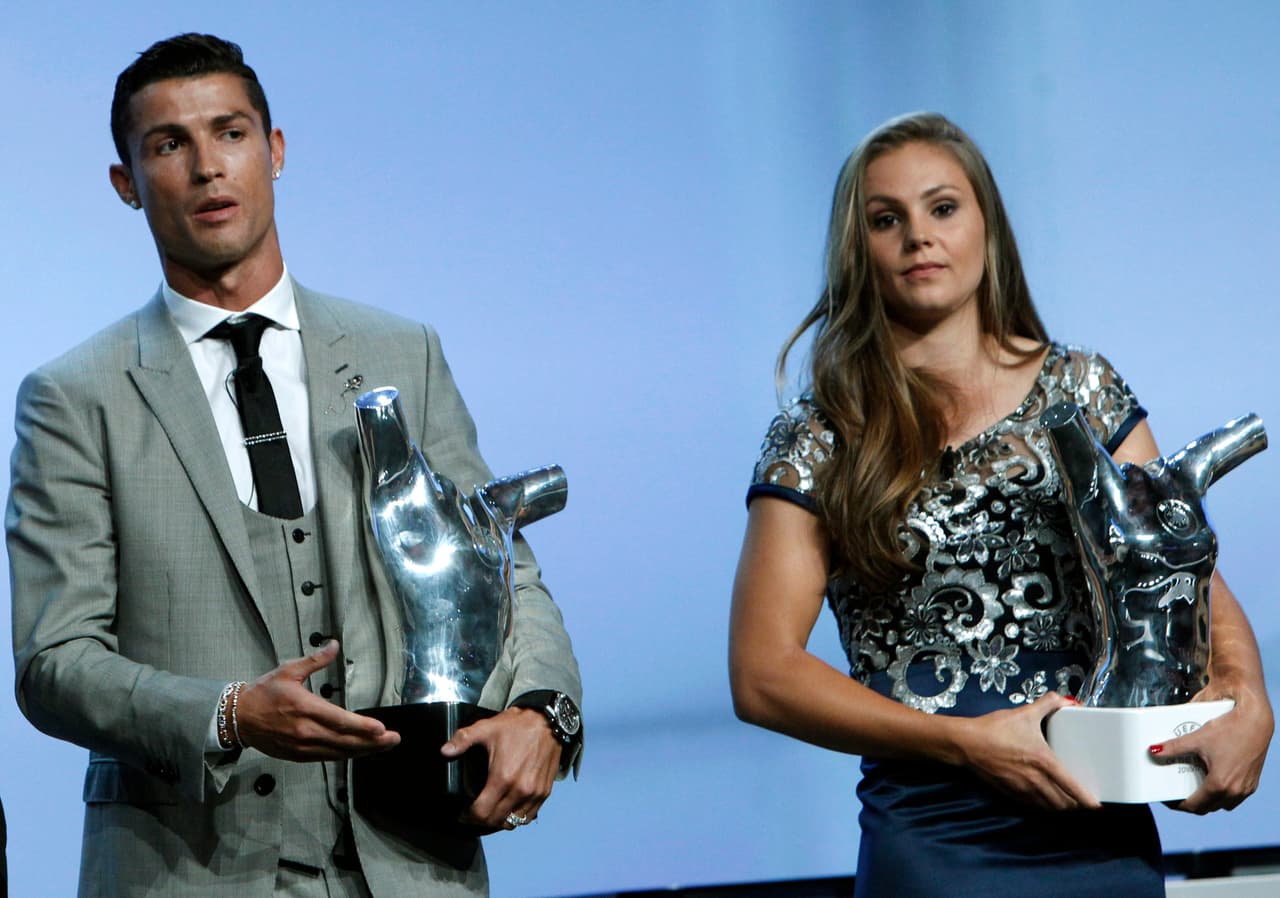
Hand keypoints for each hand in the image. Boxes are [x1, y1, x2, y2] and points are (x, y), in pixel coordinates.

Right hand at [235, 640, 400, 760]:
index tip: (381, 728)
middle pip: (345, 741)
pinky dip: (346, 755)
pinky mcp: (297, 756)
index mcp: (304, 708)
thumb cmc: (264, 693)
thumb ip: (315, 660)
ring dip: (363, 751)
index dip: (362, 727)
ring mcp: (301, 747)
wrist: (238, 718)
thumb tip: (334, 645)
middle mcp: (305, 731)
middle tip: (394, 739)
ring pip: (339, 753)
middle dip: (373, 742)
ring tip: (383, 746)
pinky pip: (327, 758)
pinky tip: (359, 751)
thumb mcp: (289, 670)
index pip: (339, 721)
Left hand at [441, 706, 560, 829]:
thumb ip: (462, 740)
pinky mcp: (544, 792)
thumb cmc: (518, 726)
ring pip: (513, 823)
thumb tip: (445, 751)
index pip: (482, 813)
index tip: (463, 813)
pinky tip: (509, 809)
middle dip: (481, 821)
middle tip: (473, 814)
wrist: (548, 722)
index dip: (468, 817)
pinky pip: (529, 816)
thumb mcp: (486, 728)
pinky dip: (517, 817)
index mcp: (503, 778)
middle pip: (496, 821)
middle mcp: (520, 790)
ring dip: (499, 822)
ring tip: (491, 813)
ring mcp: (534, 793)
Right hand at [954, 692, 1100, 810]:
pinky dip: (1043, 806)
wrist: (967, 744)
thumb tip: (1066, 700)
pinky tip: (1044, 801)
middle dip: (1076, 805)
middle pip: (1063, 803)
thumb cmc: (995, 729)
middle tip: (1084, 802)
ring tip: (1068, 804)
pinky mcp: (1010, 792)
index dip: (1087, 799)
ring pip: (1048, 807)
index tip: (1098, 806)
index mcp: (1043, 761)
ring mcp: (1022, 789)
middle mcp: (1035, 779)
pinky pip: (1032, 806)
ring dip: (1060, 808)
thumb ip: (1048, 704)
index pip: (1071, 786)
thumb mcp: (1024, 713)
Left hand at [1155, 678, 1273, 813]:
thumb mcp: (1197, 739)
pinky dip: (1222, 794)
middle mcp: (1235, 791)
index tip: (1168, 800)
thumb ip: (1174, 747)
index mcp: (1219, 784)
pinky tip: (1212, 780)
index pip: (1194, 805)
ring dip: (1208, 801)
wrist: (1256, 720)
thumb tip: (1154, 750)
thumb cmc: (1230, 729)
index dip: (1178, 805)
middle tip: (1177, 793)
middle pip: (1208, 807)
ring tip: (1194, 788)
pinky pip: (1234, 797)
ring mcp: (1246, 788)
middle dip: (1191, 803)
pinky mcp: (1252, 782)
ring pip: (1222, 804)